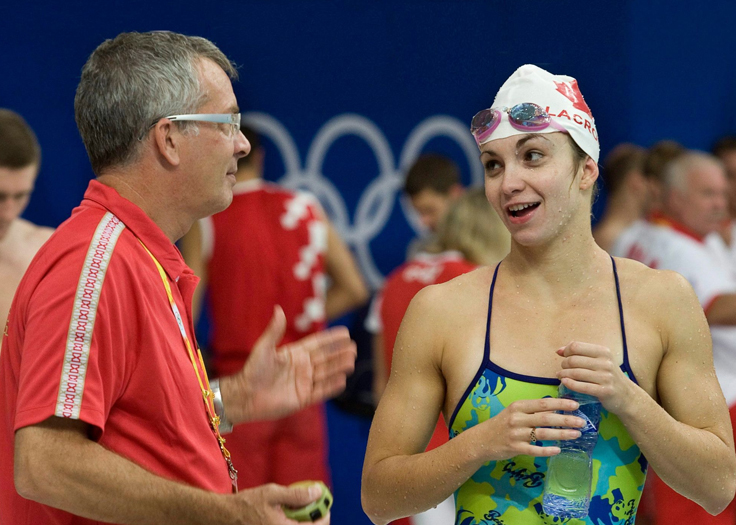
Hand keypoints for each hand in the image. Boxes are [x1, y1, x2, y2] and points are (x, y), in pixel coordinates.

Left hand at [224, 306, 356, 421]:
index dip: (331, 339)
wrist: (245, 396)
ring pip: (326, 373)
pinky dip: (332, 386)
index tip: (345, 332)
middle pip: (325, 358)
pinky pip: (321, 391)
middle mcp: (302, 367)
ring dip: (339, 367)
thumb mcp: (264, 348)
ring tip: (352, 360)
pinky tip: (343, 380)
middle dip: (339, 353)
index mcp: (295, 354)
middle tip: (354, 347)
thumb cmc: (253, 371)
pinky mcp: (303, 398)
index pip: (317, 344)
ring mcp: (303, 383)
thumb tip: (278, 309)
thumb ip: (274, 331)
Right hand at [233, 483, 329, 524]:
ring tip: (300, 507)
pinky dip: (293, 522)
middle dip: (314, 518)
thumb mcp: (273, 494)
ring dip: (303, 521)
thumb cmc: (246, 505)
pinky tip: (288, 513)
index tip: (325, 504)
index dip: (324, 516)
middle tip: (313, 504)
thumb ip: (297, 495)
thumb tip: (317, 492)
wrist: (224, 517)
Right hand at [484, 397, 584, 459]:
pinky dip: (547, 450)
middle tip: (582, 422)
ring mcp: (516, 434)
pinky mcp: (514, 448)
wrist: (481, 440)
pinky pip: (534, 450)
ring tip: (576, 434)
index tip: (575, 405)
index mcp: (518, 406)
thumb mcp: (514, 412)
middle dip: (566, 420)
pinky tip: (558, 450)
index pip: (543, 404)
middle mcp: (517, 419)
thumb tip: (555, 407)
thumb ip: (532, 410)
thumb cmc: (501, 424)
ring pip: (543, 434)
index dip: (560, 404)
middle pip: (546, 418)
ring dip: (562, 434)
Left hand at [556, 341, 633, 412]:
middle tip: (562, 369)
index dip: (566, 351)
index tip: (564, 357)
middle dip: (564, 364)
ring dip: (563, 374)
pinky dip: (570, 384)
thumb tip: (558, 351)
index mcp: (603, 352)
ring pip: (576, 373)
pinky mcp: (604, 391)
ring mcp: (606, 377)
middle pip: (573, 360)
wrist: (627, 395)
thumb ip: (579, 354)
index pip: (576, 346)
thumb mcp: (598, 361)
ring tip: (560, 376)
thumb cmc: (608, 376)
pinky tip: (565, 382)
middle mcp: (605, 362)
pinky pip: (581, 386)